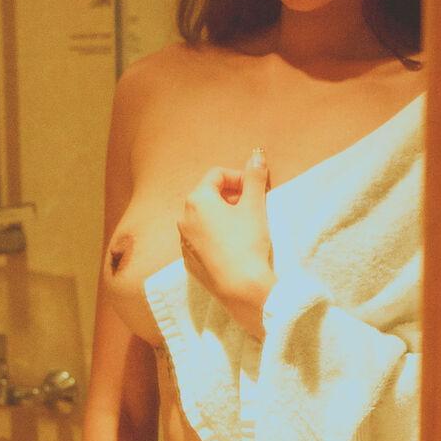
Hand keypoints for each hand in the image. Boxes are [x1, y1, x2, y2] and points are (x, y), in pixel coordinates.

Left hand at [178, 148, 274, 339]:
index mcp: (197, 199)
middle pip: (208, 195)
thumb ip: (254, 177)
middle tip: (252, 205)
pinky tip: (233, 245)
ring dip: (222, 215)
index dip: (239, 177)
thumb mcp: (255, 205)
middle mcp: (183, 217)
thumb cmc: (247, 242)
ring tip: (244, 226)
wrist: (241, 286)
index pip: (217, 175)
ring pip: (203, 218)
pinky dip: (215, 235)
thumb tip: (257, 154)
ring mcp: (184, 240)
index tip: (255, 188)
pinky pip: (200, 239)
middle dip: (230, 196)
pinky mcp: (189, 260)